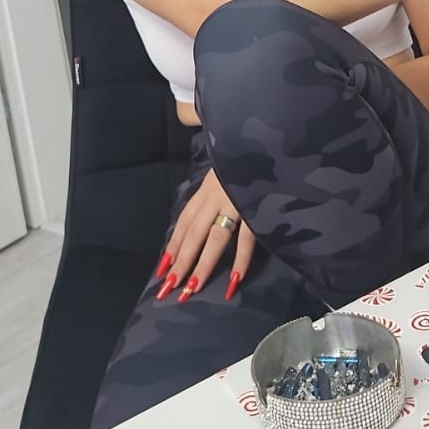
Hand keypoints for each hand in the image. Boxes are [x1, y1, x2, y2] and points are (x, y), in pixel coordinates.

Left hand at [156, 169, 255, 301]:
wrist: (267, 139)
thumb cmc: (245, 156)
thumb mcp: (223, 164)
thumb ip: (208, 172)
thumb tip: (187, 162)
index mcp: (208, 189)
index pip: (185, 221)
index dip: (173, 245)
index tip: (162, 269)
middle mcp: (217, 196)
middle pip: (194, 233)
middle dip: (181, 261)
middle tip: (168, 288)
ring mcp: (236, 201)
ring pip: (215, 237)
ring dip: (203, 265)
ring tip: (192, 289)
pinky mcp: (256, 206)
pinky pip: (247, 237)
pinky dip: (241, 259)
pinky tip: (234, 280)